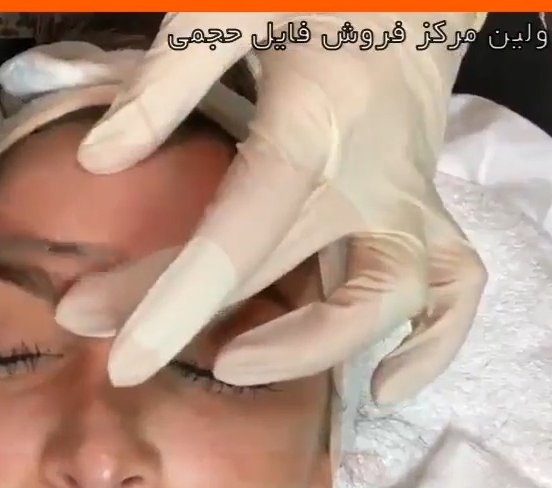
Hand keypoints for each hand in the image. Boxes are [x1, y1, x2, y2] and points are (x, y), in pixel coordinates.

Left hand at [55, 13, 487, 403]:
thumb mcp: (235, 11)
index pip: (240, 232)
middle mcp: (369, 177)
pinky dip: (433, 344)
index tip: (110, 348)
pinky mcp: (430, 211)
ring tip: (232, 372)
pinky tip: (382, 387)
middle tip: (115, 354)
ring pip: (387, 298)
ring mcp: (409, 200)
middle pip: (283, 272)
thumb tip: (99, 160)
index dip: (173, 300)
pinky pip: (453, 289)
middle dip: (193, 321)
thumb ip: (166, 80)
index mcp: (313, 125)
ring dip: (315, 349)